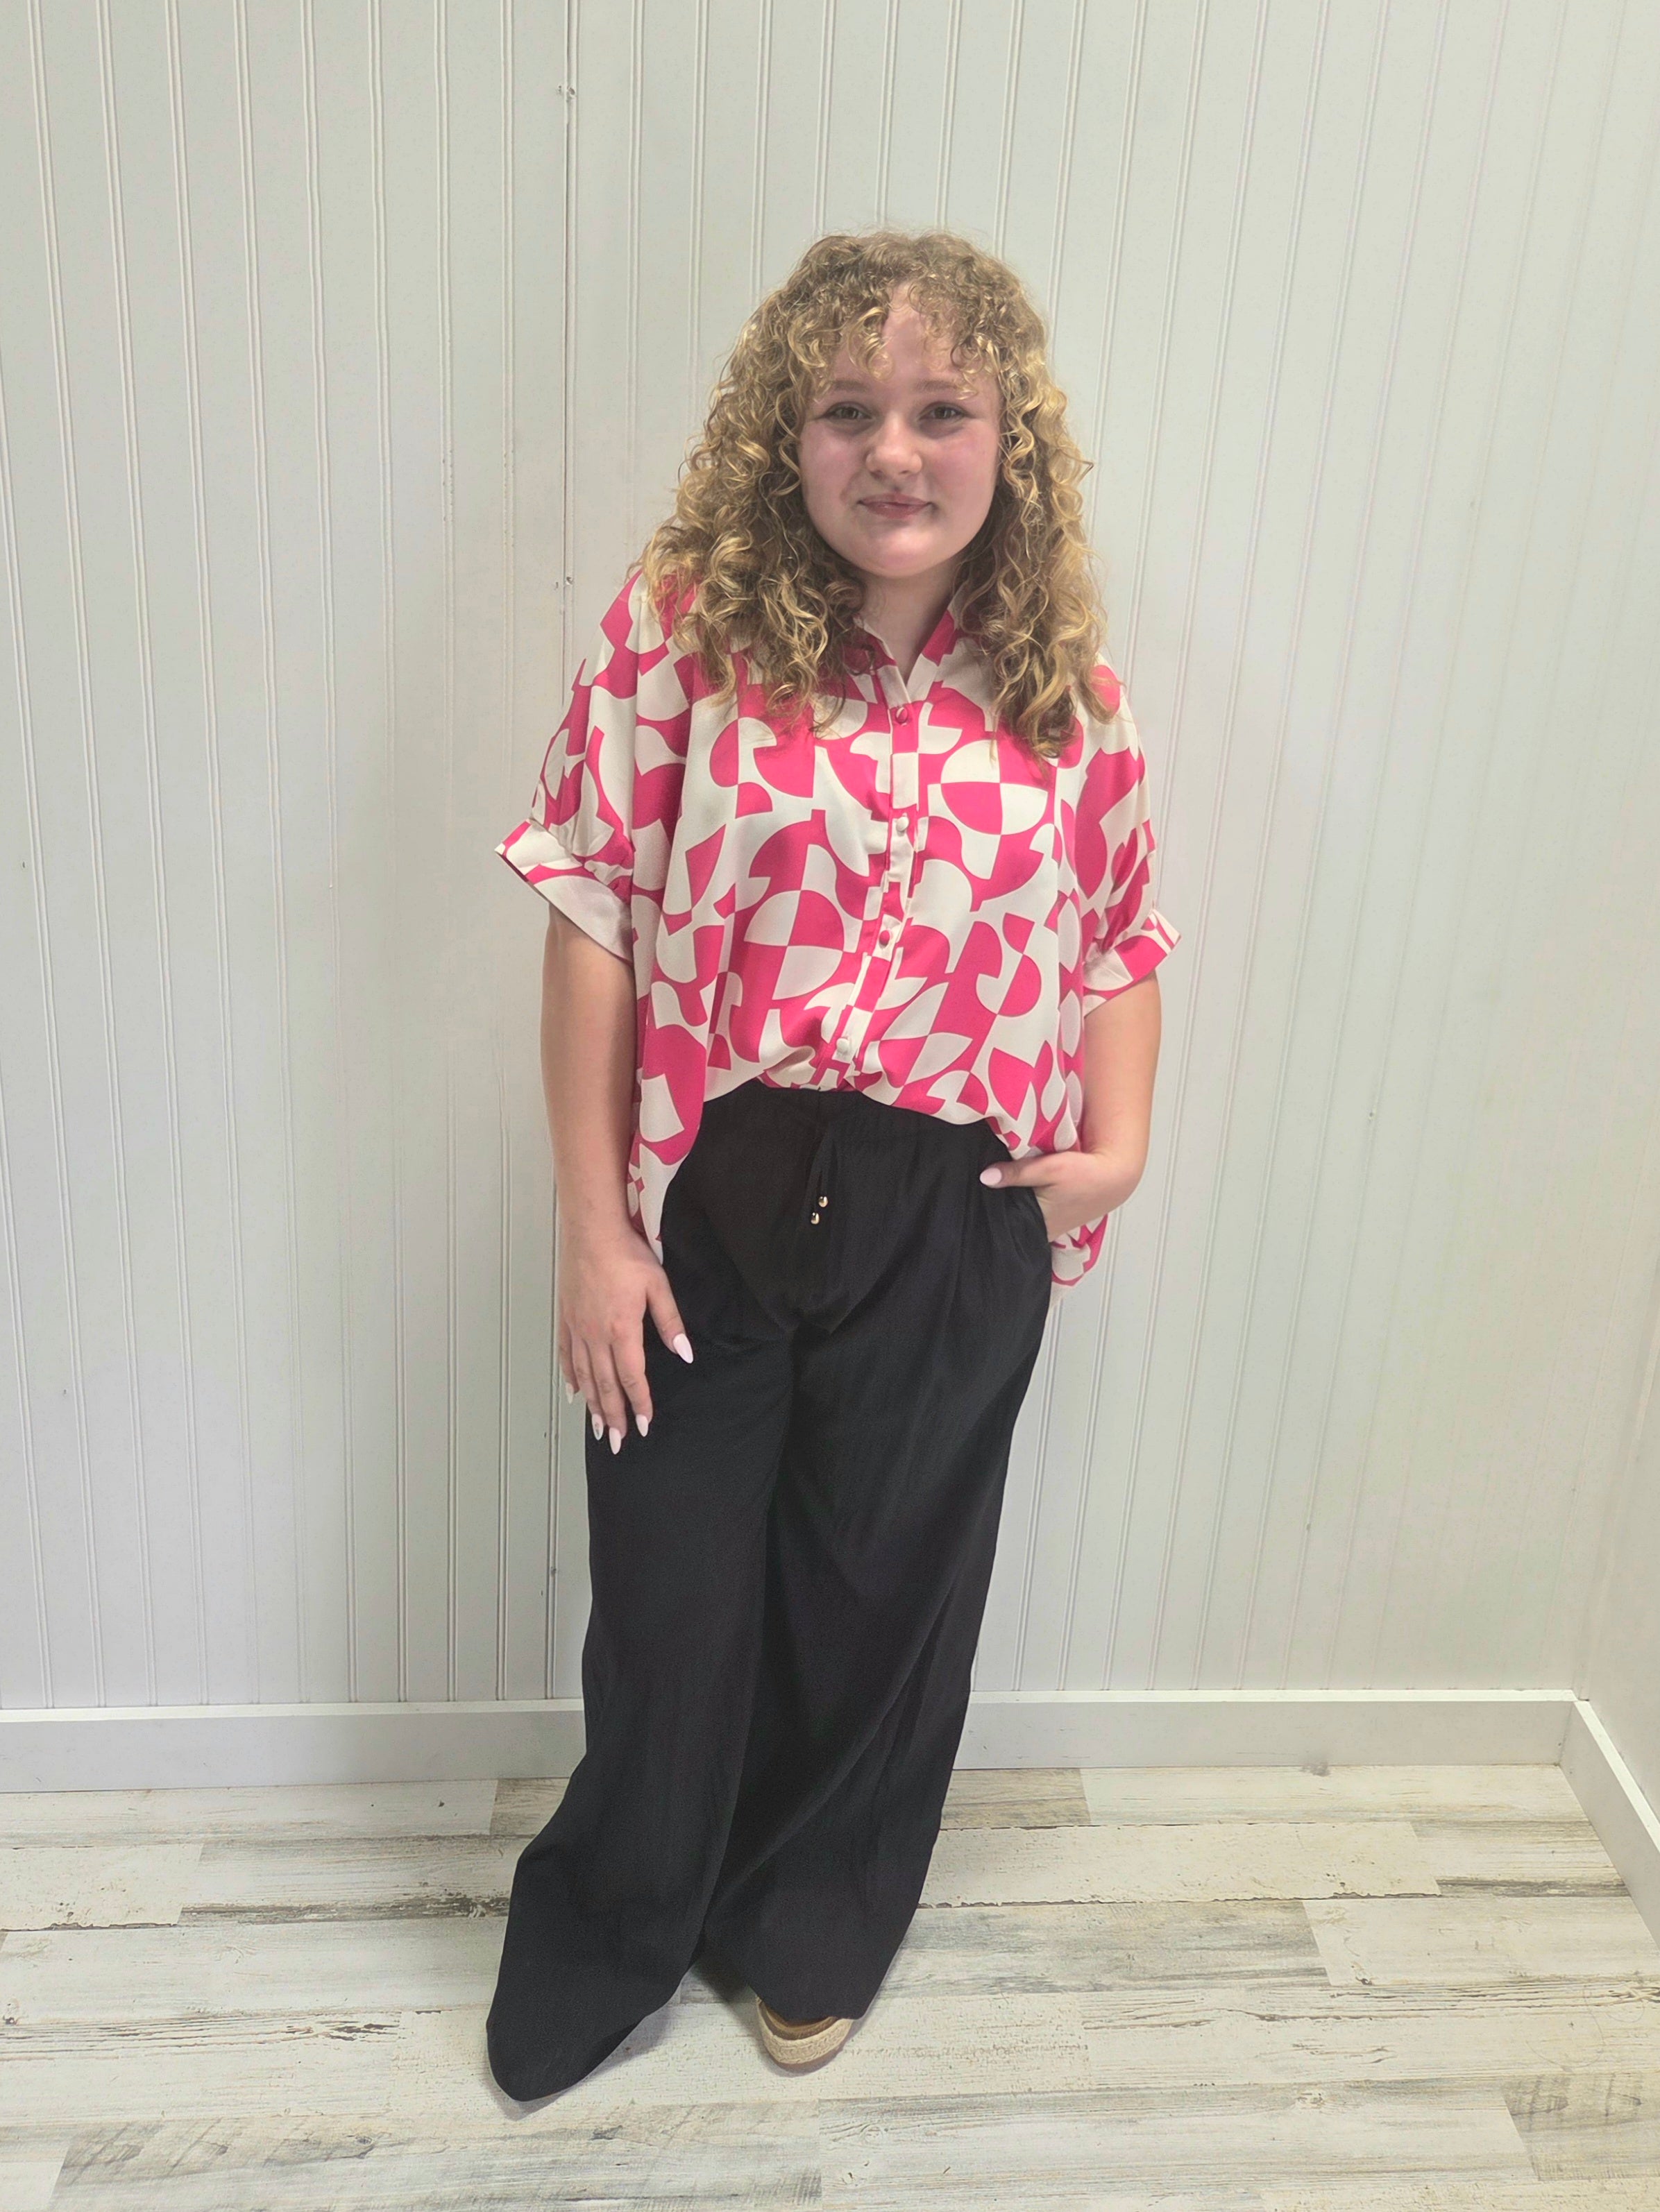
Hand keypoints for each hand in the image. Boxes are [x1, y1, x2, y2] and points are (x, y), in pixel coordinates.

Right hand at [558, 1215, 693, 1452]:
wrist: (591, 1230)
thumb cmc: (627, 1254)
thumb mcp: (659, 1286)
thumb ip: (671, 1323)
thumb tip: (685, 1355)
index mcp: (622, 1330)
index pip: (632, 1377)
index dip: (639, 1404)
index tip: (644, 1426)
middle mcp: (596, 1335)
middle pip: (605, 1385)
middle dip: (612, 1416)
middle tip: (617, 1442)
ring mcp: (578, 1328)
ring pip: (584, 1376)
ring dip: (592, 1404)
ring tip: (597, 1428)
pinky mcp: (566, 1318)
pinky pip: (566, 1355)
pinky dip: (570, 1377)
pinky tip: (575, 1393)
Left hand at [978, 1143, 1145, 1241]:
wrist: (1114, 1176)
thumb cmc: (1085, 1173)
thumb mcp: (1048, 1167)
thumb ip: (1017, 1173)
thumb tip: (985, 1177)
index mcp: (1038, 1224)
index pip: (1003, 1224)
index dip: (990, 1212)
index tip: (976, 1201)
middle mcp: (1043, 1232)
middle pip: (1011, 1225)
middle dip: (999, 1211)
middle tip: (981, 1195)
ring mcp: (1051, 1230)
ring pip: (1023, 1222)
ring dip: (1013, 1210)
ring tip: (996, 1195)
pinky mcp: (1056, 1222)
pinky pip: (1033, 1219)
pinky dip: (1025, 1209)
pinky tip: (1017, 1197)